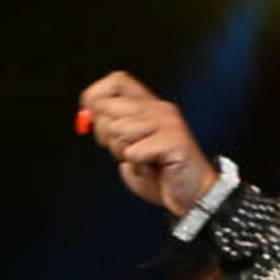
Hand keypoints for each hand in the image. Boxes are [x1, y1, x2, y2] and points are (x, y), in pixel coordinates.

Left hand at [79, 71, 212, 215]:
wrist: (194, 198)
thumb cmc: (161, 176)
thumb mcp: (128, 147)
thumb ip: (111, 130)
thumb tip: (85, 116)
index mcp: (151, 106)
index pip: (116, 81)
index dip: (96, 97)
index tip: (93, 119)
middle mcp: (160, 109)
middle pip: (108, 107)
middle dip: (104, 134)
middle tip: (124, 151)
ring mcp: (168, 123)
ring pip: (118, 129)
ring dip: (123, 153)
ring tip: (143, 162)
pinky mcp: (174, 141)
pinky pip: (133, 152)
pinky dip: (137, 166)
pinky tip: (152, 170)